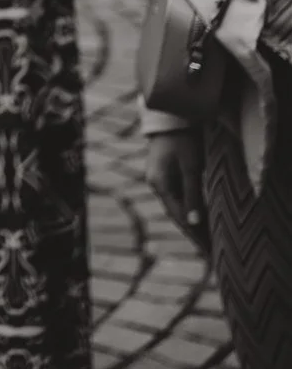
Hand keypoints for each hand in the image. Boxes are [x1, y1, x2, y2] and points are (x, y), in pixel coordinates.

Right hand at [144, 129, 208, 252]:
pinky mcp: (164, 174)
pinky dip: (188, 209)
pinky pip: (178, 197)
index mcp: (160, 185)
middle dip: (194, 233)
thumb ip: (192, 195)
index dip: (195, 236)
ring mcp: (159, 179)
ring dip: (192, 222)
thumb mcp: (190, 167)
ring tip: (207, 240)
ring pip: (177, 206)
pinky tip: (197, 217)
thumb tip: (194, 223)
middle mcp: (156, 184)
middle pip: (177, 214)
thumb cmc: (183, 139)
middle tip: (210, 253)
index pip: (180, 217)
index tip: (209, 253)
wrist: (170, 115)